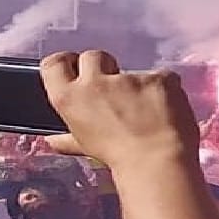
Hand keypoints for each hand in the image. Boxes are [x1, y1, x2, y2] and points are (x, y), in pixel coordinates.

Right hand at [39, 51, 197, 168]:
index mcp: (71, 99)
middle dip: (102, 68)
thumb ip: (68, 139)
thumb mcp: (87, 147)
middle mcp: (95, 82)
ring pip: (130, 71)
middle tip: (113, 92)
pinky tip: (166, 112)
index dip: (65, 63)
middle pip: (92, 57)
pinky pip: (159, 78)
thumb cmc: (119, 159)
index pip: (54, 64)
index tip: (74, 69)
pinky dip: (162, 92)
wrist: (158, 162)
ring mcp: (128, 76)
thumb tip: (52, 141)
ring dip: (136, 85)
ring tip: (147, 113)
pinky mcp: (157, 75)